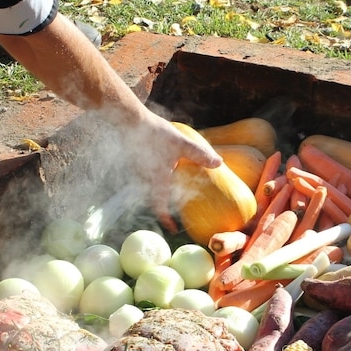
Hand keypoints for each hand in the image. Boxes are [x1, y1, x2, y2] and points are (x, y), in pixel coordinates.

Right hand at [127, 113, 221, 228]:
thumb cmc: (154, 134)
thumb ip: (200, 154)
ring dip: (160, 191)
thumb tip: (219, 163)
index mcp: (156, 181)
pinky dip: (156, 177)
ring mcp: (138, 171)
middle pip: (154, 199)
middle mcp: (145, 180)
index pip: (159, 208)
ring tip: (173, 188)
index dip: (166, 220)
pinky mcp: (136, 161)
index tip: (173, 228)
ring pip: (150, 186)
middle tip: (176, 209)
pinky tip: (165, 167)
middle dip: (164, 206)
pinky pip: (146, 174)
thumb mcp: (182, 144)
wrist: (130, 121)